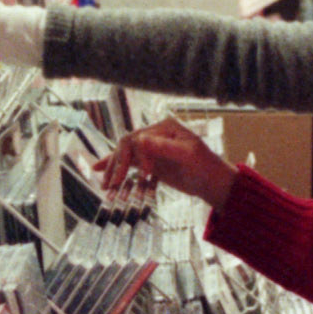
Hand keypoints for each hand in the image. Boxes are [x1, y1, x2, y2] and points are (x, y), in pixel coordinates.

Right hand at [97, 117, 237, 208]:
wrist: (212, 183)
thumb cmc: (205, 166)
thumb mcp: (188, 155)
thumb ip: (165, 147)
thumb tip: (141, 138)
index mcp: (164, 128)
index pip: (139, 138)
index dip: (137, 156)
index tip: (145, 175)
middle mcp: (154, 135)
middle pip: (127, 145)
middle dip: (118, 163)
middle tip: (114, 183)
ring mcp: (150, 149)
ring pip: (125, 154)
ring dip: (113, 168)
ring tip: (104, 185)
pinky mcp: (149, 162)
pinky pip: (128, 163)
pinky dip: (115, 167)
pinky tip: (99, 170)